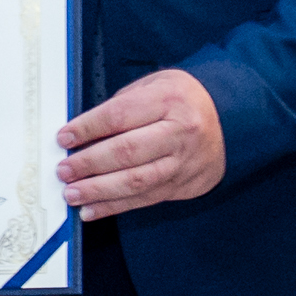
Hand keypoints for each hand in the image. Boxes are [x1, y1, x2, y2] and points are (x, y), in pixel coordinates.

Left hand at [58, 69, 225, 219]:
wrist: (231, 120)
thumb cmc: (181, 100)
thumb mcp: (154, 86)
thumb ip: (120, 106)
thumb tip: (80, 134)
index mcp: (169, 100)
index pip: (120, 115)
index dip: (87, 128)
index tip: (64, 138)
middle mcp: (180, 132)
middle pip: (127, 151)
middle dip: (89, 163)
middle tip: (63, 170)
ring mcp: (183, 162)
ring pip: (136, 181)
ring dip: (98, 191)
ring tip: (71, 193)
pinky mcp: (183, 185)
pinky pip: (144, 200)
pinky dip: (114, 207)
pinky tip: (91, 210)